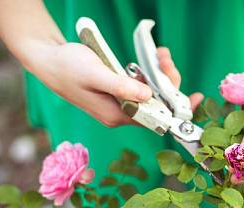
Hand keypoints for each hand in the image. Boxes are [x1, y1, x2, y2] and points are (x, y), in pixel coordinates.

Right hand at [28, 43, 201, 126]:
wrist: (48, 60)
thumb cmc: (68, 67)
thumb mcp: (95, 74)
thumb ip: (121, 87)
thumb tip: (148, 96)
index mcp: (116, 115)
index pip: (155, 119)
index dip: (177, 110)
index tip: (195, 99)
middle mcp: (121, 113)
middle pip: (157, 104)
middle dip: (167, 82)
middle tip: (165, 58)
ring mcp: (121, 103)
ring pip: (152, 93)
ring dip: (160, 74)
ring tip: (160, 53)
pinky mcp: (120, 91)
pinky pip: (144, 85)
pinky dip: (151, 72)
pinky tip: (153, 58)